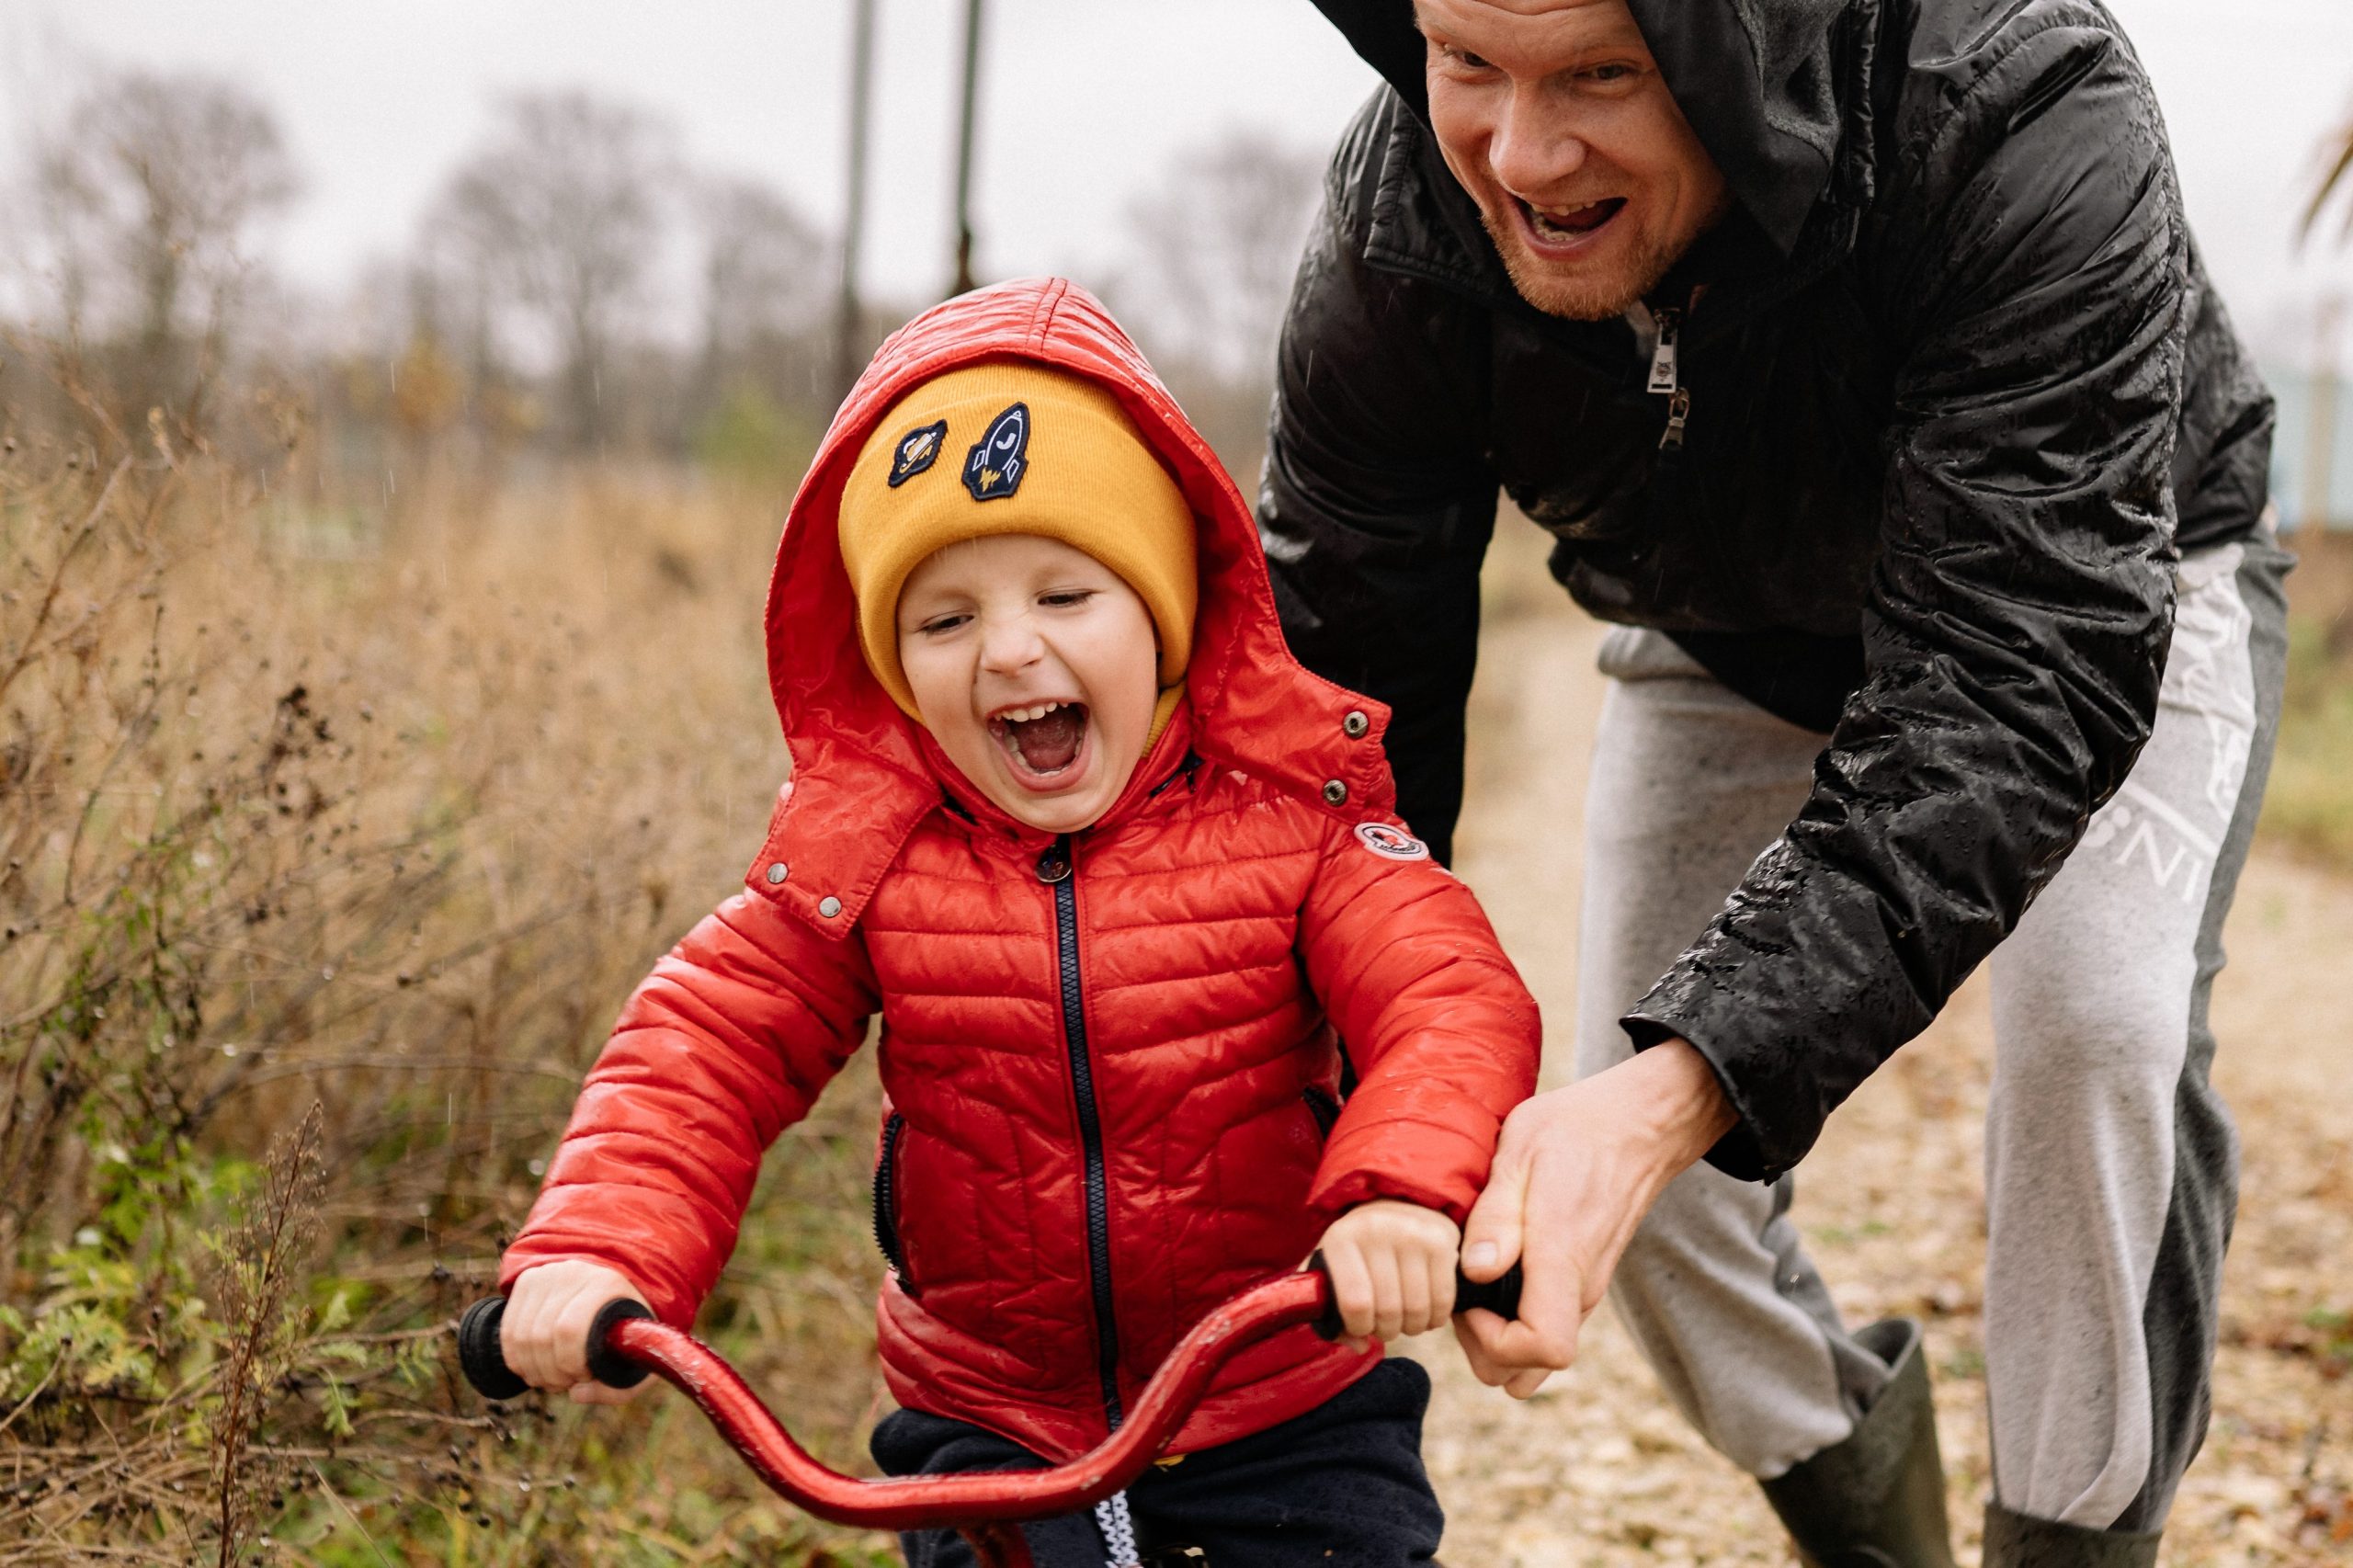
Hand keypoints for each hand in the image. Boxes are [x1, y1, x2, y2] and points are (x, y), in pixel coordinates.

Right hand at [501, 1259, 652, 1405]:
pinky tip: (534, 1367)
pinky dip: (516, 1358)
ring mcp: (546, 1273)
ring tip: (552, 1378)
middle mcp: (573, 1273)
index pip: (569, 1329)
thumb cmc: (627, 1330)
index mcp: (606, 1284)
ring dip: (531, 1369)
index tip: (583, 1375)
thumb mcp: (637, 1360)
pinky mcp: (527, 1281)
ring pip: (520, 1335)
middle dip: (550, 1372)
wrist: (615, 1290)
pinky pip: (508, 1330)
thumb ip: (618, 1389)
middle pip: (541, 1335)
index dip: (569, 1363)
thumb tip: (576, 1394)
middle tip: (566, 1382)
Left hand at [1316, 1199, 1460, 1349]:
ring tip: (1405, 1320)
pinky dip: (1435, 1318)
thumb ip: (1328, 1313)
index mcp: (1341, 1239)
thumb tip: (1358, 1345)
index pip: (1354, 1303)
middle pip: (1388, 1310)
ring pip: (1417, 1309)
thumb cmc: (1358, 1250)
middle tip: (1386, 1326)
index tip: (1362, 1326)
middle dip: (1387, 1330)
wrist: (1394, 1206)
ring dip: (1412, 1327)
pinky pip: (1443, 1300)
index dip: (1360, 1327)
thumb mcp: (1331, 1271)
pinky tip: (1427, 1313)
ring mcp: (1411, 1233)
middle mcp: (1375, 1229)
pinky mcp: (1441, 1240)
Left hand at [1454, 1038, 1736, 1397]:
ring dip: (1499, 1339)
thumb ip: (1497, 1216)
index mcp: (1564, 1258)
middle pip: (1533, 1369)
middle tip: (1462, 1292)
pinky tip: (1496, 1275)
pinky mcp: (1585, 1282)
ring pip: (1540, 1356)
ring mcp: (1587, 1288)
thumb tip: (1478, 1272)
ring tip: (1475, 1284)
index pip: (1545, 1347)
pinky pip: (1550, 1327)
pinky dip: (1517, 1322)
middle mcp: (1582, 1287)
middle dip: (1484, 1348)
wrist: (1637, 1125)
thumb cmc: (1575, 1130)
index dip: (1495, 1341)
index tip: (1470, 1300)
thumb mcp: (1520, 1152)